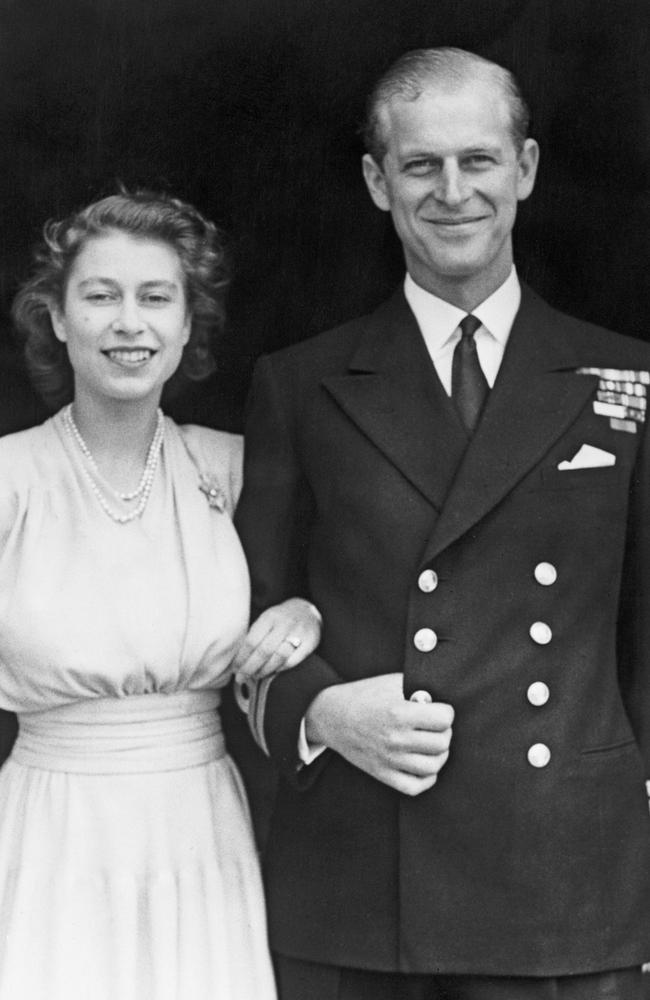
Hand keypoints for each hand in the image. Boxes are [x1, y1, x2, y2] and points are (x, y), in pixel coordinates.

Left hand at [231, 597, 321, 682]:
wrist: (307, 611)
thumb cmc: (280, 619)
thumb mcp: (266, 619)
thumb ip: (255, 635)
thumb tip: (238, 658)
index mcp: (269, 617)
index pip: (252, 640)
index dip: (241, 657)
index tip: (235, 668)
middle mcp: (284, 624)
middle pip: (264, 651)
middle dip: (250, 667)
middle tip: (241, 677)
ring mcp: (298, 633)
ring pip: (278, 657)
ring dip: (265, 670)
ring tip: (255, 676)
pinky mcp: (310, 642)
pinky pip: (293, 660)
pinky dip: (281, 668)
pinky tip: (273, 672)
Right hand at [305, 673, 452, 795]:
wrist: (332, 715)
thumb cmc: (364, 695)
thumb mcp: (392, 682)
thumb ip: (419, 690)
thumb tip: (442, 701)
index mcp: (398, 713)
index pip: (444, 719)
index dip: (445, 712)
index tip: (439, 710)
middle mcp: (395, 739)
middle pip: (442, 743)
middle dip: (444, 732)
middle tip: (435, 726)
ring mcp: (388, 760)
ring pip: (433, 767)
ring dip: (439, 754)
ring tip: (432, 744)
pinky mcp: (382, 774)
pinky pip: (415, 787)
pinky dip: (427, 778)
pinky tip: (424, 763)